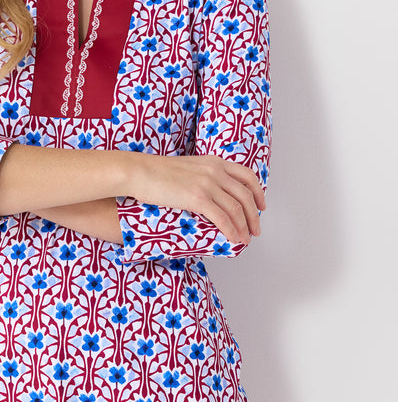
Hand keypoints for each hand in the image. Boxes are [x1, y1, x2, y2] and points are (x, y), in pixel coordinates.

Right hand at [130, 153, 265, 244]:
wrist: (138, 171)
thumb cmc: (155, 172)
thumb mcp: (186, 167)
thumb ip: (202, 175)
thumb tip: (207, 193)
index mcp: (214, 162)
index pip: (247, 176)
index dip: (258, 193)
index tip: (261, 207)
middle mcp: (215, 171)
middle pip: (246, 195)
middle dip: (254, 216)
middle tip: (256, 230)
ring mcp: (207, 184)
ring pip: (237, 209)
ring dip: (245, 227)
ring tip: (245, 239)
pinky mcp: (198, 198)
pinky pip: (223, 218)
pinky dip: (232, 230)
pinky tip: (233, 239)